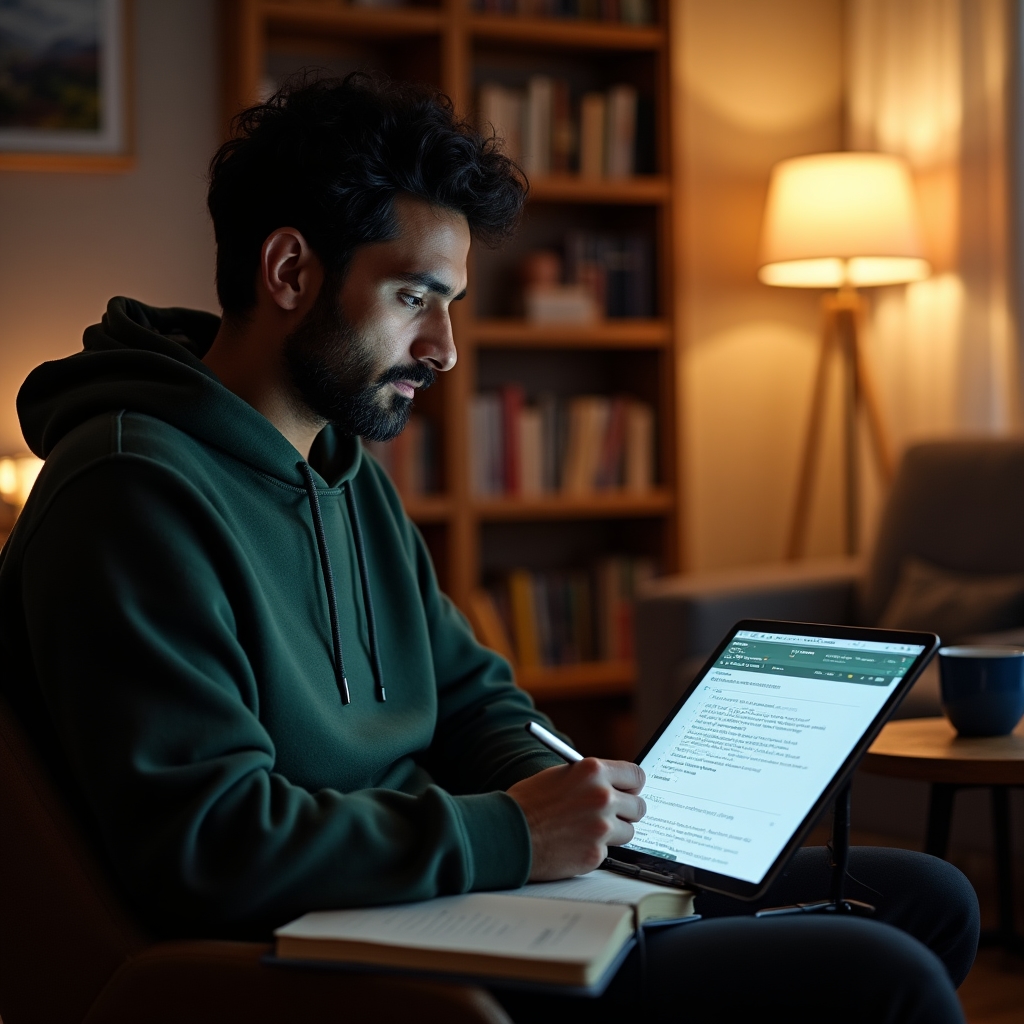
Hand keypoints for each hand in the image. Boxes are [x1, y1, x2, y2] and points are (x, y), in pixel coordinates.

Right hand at [507, 758, 645, 880]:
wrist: (507, 833)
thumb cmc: (528, 803)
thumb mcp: (560, 776)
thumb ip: (590, 778)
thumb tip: (613, 785)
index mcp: (593, 770)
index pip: (636, 775)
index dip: (633, 785)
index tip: (629, 791)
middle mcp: (602, 796)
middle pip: (639, 806)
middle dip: (626, 811)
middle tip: (611, 814)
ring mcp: (601, 827)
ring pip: (628, 832)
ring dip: (613, 833)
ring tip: (585, 830)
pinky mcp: (596, 854)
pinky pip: (608, 852)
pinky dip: (593, 850)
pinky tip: (572, 844)